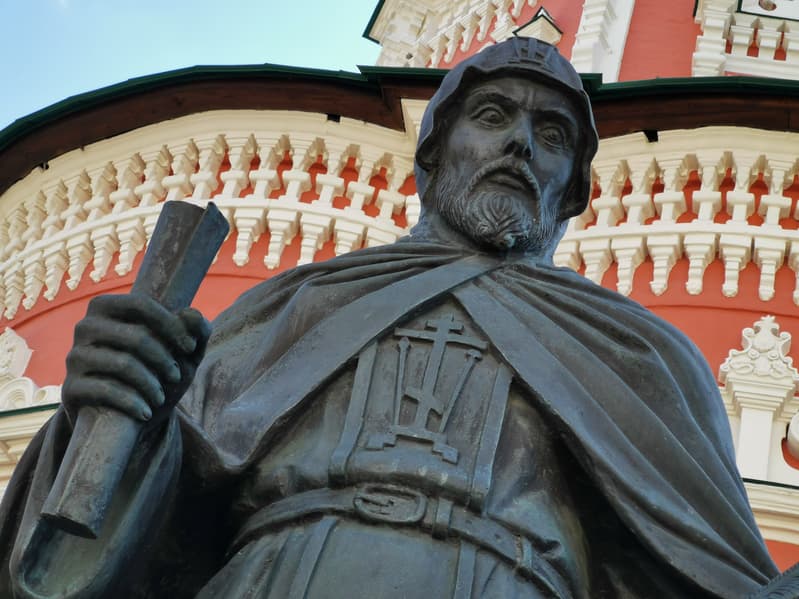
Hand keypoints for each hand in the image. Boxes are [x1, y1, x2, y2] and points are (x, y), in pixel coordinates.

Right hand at [62, 294, 210, 425]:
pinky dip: (132, 402)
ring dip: (151, 384)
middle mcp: (85, 327)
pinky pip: (105, 390)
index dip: (171, 325)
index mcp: (107, 307)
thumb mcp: (183, 353)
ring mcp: (75, 357)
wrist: (121, 416)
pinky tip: (146, 412)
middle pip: (136, 338)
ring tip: (161, 397)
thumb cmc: (157, 371)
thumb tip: (192, 314)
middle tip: (176, 376)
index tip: (190, 347)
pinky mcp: (70, 387)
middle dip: (164, 360)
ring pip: (122, 364)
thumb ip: (196, 330)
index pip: (141, 305)